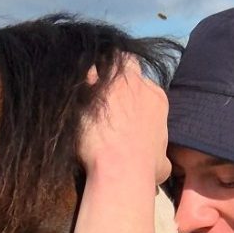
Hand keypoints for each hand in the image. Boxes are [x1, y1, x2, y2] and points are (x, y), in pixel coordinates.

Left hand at [78, 58, 170, 187]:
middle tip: (104, 93)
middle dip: (115, 73)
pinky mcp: (89, 88)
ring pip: (102, 64)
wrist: (120, 168)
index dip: (132, 93)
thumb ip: (159, 155)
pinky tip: (72, 96)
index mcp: (156, 100)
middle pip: (127, 64)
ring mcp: (113, 83)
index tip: (122, 106)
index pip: (144, 84)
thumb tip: (159, 162)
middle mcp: (138, 85)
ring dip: (94, 76)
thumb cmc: (144, 168)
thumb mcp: (162, 165)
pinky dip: (76, 83)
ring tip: (84, 92)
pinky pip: (81, 75)